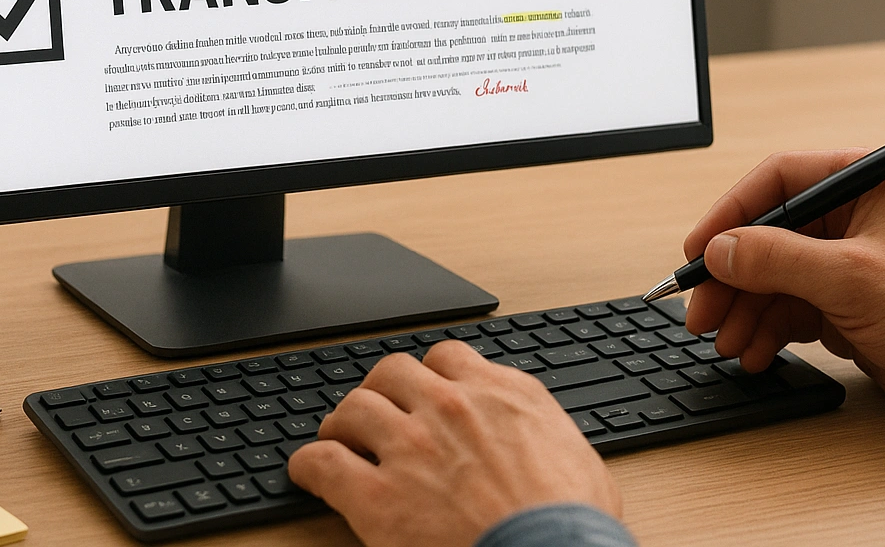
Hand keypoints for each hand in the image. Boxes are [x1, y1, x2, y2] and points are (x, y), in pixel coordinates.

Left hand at [288, 340, 620, 546]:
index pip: (447, 358)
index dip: (428, 375)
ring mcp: (410, 448)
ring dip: (341, 424)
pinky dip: (308, 465)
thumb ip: (541, 428)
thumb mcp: (577, 457)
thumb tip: (535, 434)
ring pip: (353, 408)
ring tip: (338, 441)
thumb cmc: (573, 526)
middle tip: (376, 414)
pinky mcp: (378, 497)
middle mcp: (451, 409)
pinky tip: (307, 472)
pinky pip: (322, 462)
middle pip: (392, 373)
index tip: (423, 390)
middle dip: (380, 392)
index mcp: (501, 395)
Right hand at [684, 148, 884, 422]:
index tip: (700, 248)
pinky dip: (767, 331)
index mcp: (861, 185)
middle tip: (702, 310)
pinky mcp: (845, 303)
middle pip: (766, 237)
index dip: (730, 215)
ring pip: (772, 278)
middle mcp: (851, 218)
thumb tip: (720, 250)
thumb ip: (776, 258)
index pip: (777, 182)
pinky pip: (789, 309)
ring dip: (745, 311)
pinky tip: (754, 352)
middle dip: (731, 278)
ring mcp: (846, 262)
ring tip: (727, 341)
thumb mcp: (849, 277)